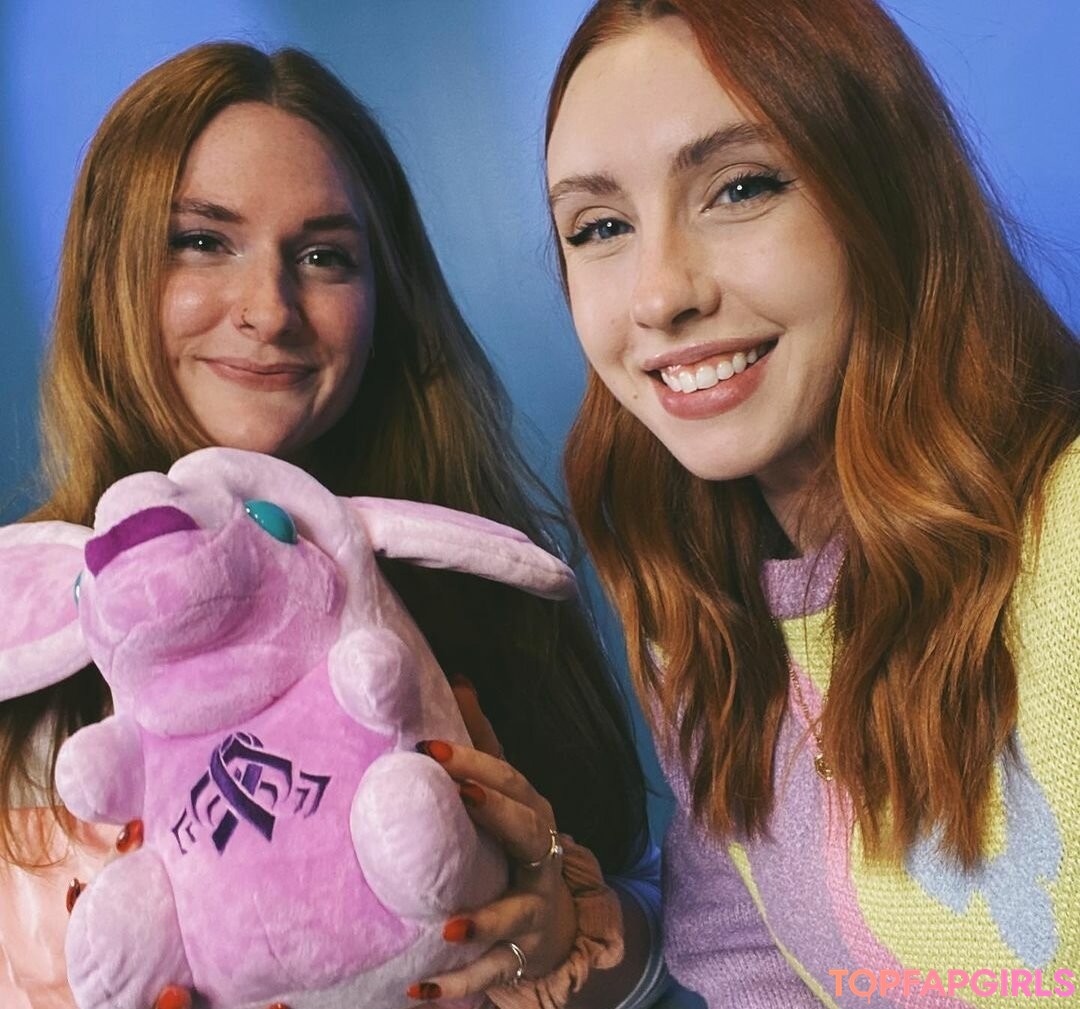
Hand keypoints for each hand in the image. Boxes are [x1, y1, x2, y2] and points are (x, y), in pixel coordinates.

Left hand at [409, 683, 577, 1000]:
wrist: (555, 921)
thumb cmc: (515, 842)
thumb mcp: (505, 793)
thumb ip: (481, 743)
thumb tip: (459, 677)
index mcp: (531, 810)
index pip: (508, 779)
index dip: (474, 761)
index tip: (428, 748)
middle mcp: (540, 854)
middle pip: (526, 830)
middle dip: (494, 812)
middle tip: (458, 796)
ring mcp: (533, 906)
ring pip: (515, 912)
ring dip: (484, 919)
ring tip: (447, 927)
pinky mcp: (520, 953)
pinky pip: (493, 972)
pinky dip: (458, 984)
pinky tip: (418, 992)